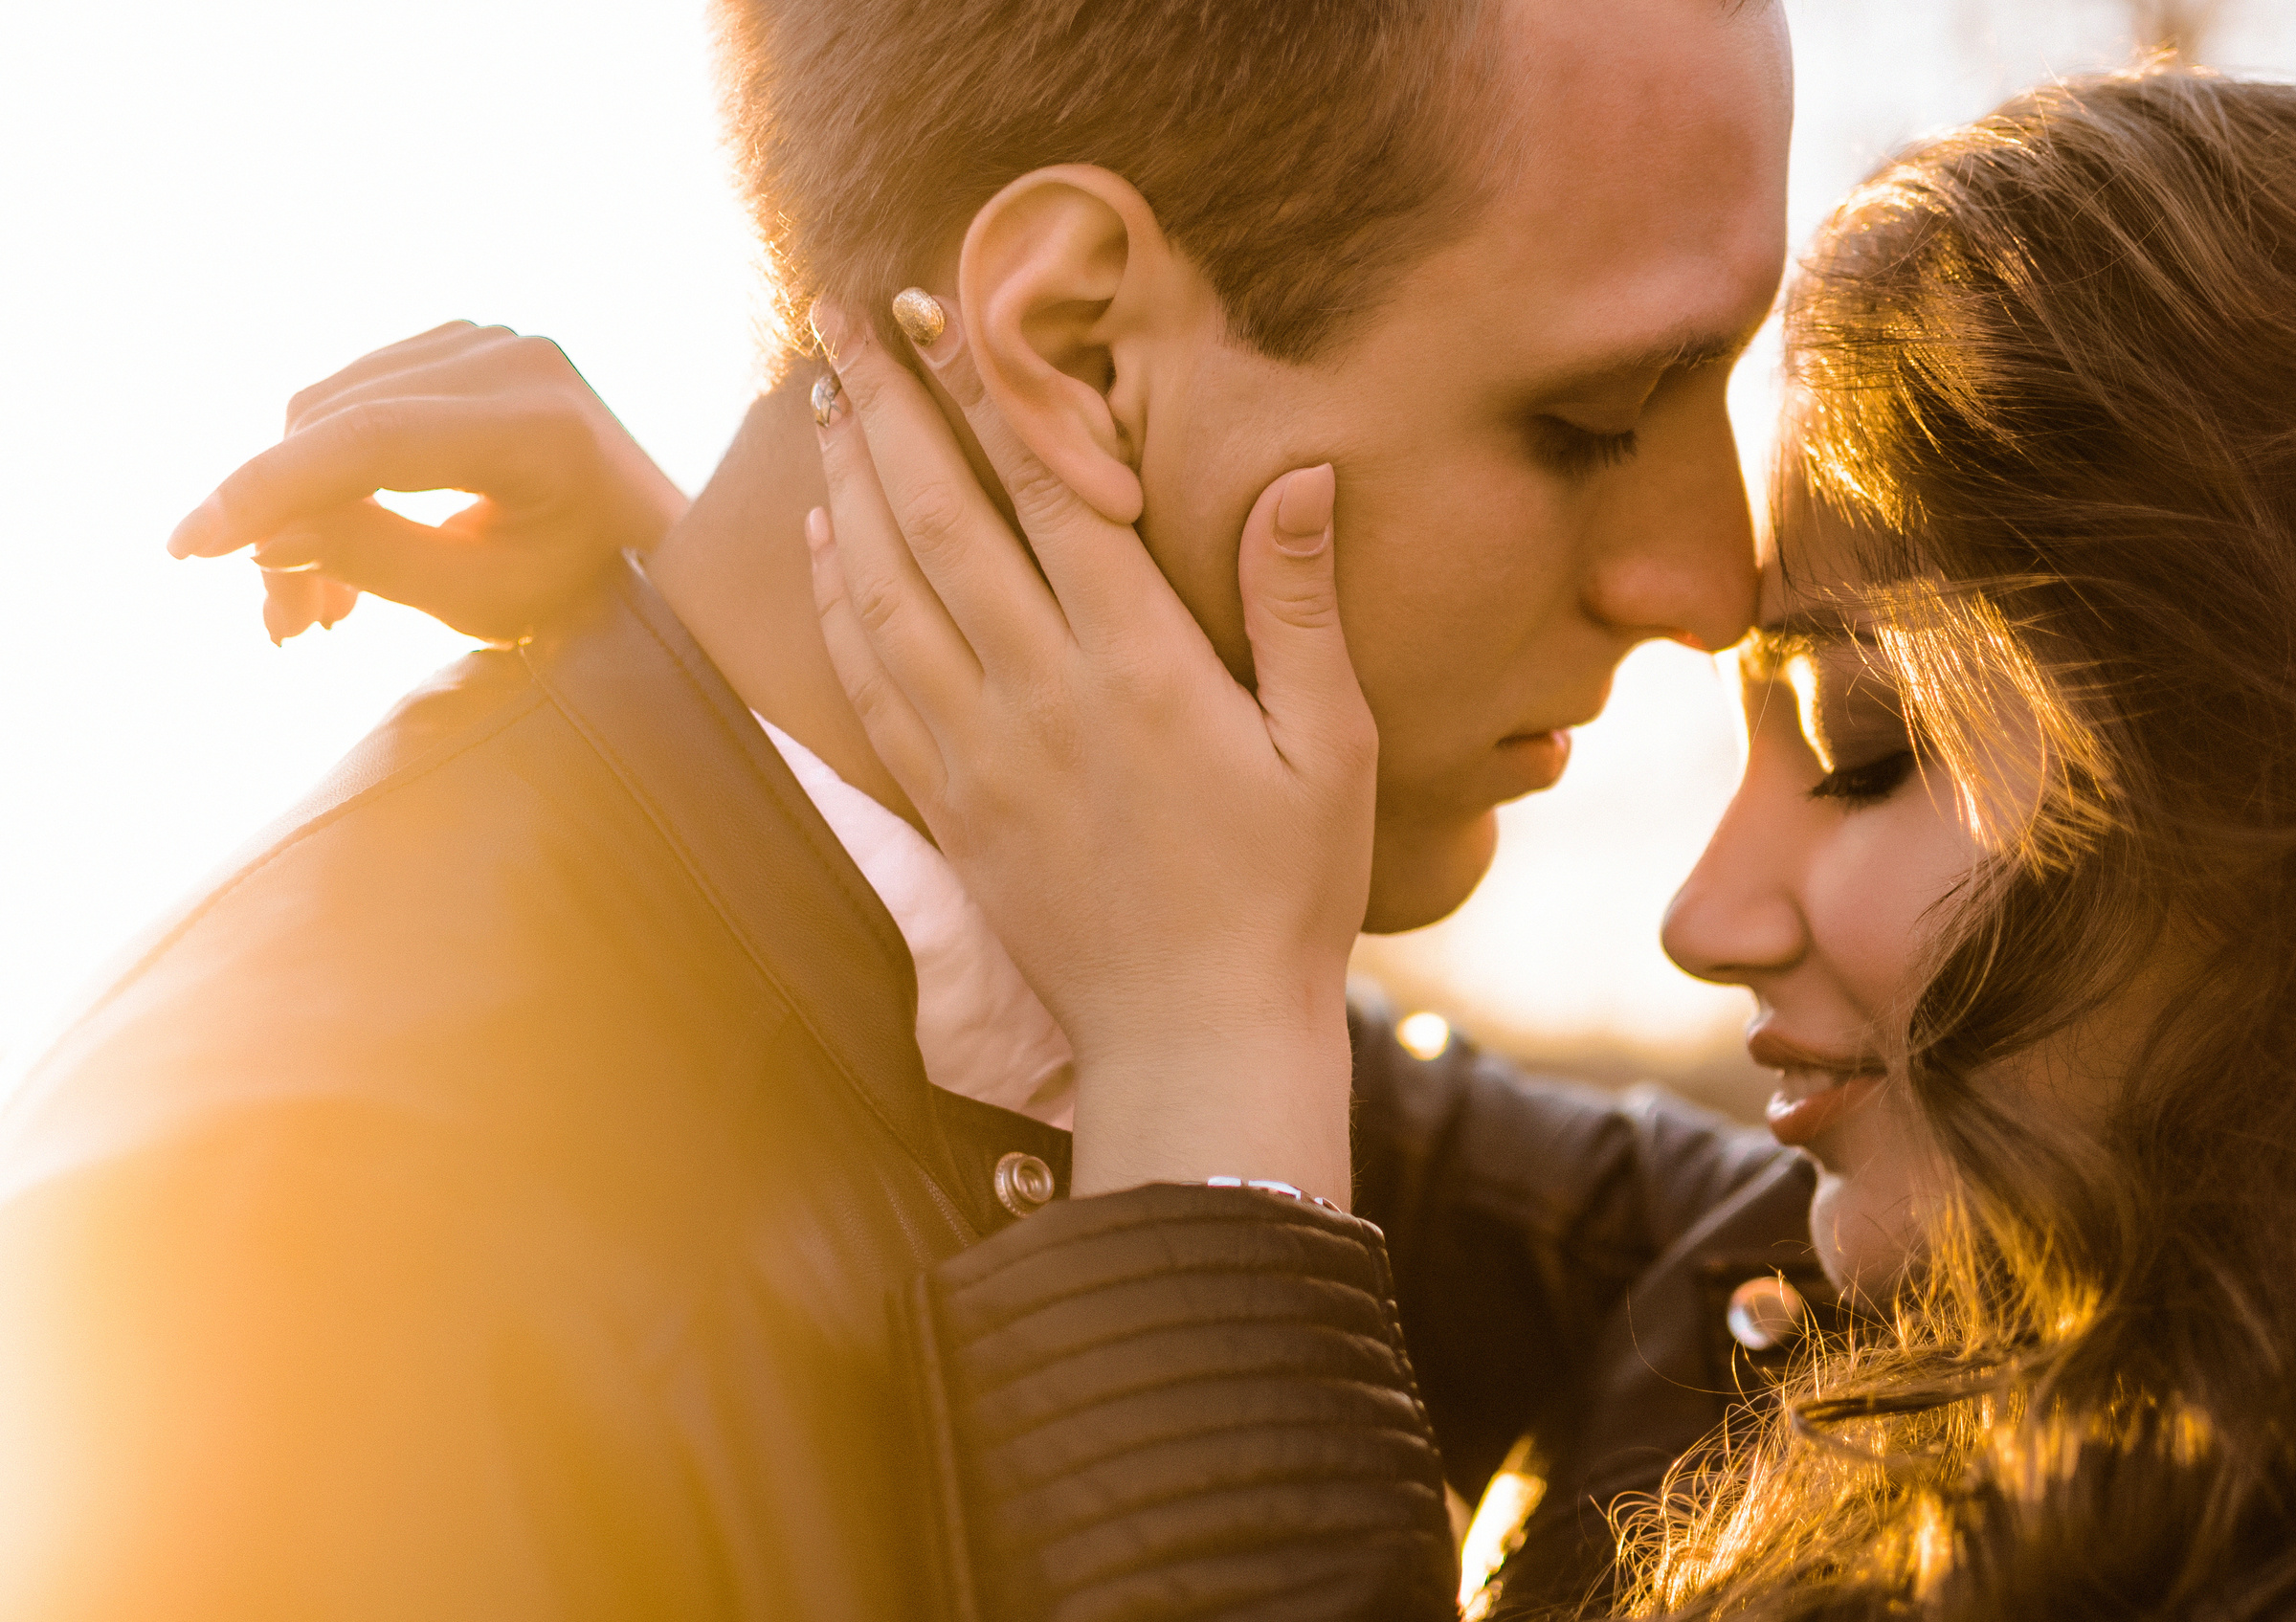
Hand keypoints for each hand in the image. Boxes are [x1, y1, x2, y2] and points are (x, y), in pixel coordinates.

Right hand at [167, 322, 685, 644]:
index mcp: (541, 423)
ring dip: (301, 506)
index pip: (369, 440)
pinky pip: (357, 399)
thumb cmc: (590, 591)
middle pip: (337, 421)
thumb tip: (260, 538)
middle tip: (284, 629)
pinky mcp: (465, 345)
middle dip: (284, 523)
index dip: (268, 491)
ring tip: (313, 613)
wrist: (657, 546)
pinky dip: (330, 472)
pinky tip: (331, 550)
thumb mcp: (486, 600)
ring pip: (331, 409)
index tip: (191, 547)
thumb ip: (378, 562)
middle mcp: (517, 357)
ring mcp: (492, 339)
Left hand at [809, 302, 1375, 1204]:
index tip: (945, 310)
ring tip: (822, 399)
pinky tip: (824, 543)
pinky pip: (871, 683)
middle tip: (840, 315)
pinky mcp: (950, 807)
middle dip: (888, 407)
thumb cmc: (1287, 893)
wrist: (1196, 1037)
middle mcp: (1044, 696)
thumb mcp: (1335, 747)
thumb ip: (1300, 607)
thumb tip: (1299, 475)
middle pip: (942, 521)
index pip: (1050, 495)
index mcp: (1145, 668)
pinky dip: (837, 601)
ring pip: (886, 593)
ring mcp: (981, 754)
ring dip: (847, 487)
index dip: (991, 392)